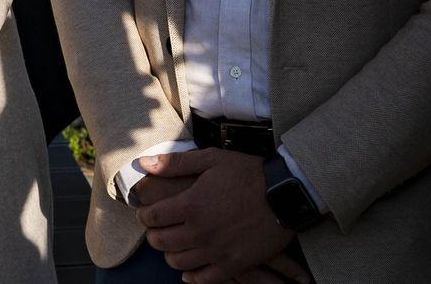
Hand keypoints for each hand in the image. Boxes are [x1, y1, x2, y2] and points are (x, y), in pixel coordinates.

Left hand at [134, 149, 303, 282]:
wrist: (286, 194)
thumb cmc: (248, 173)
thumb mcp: (210, 159)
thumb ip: (174, 163)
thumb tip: (144, 163)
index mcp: (190, 205)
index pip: (151, 218)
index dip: (144, 216)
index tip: (146, 213)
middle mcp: (200, 231)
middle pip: (161, 242)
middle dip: (153, 235)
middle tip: (157, 230)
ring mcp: (217, 251)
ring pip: (178, 263)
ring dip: (171, 254)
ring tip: (174, 246)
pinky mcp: (234, 264)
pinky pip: (204, 279)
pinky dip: (192, 277)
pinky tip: (189, 271)